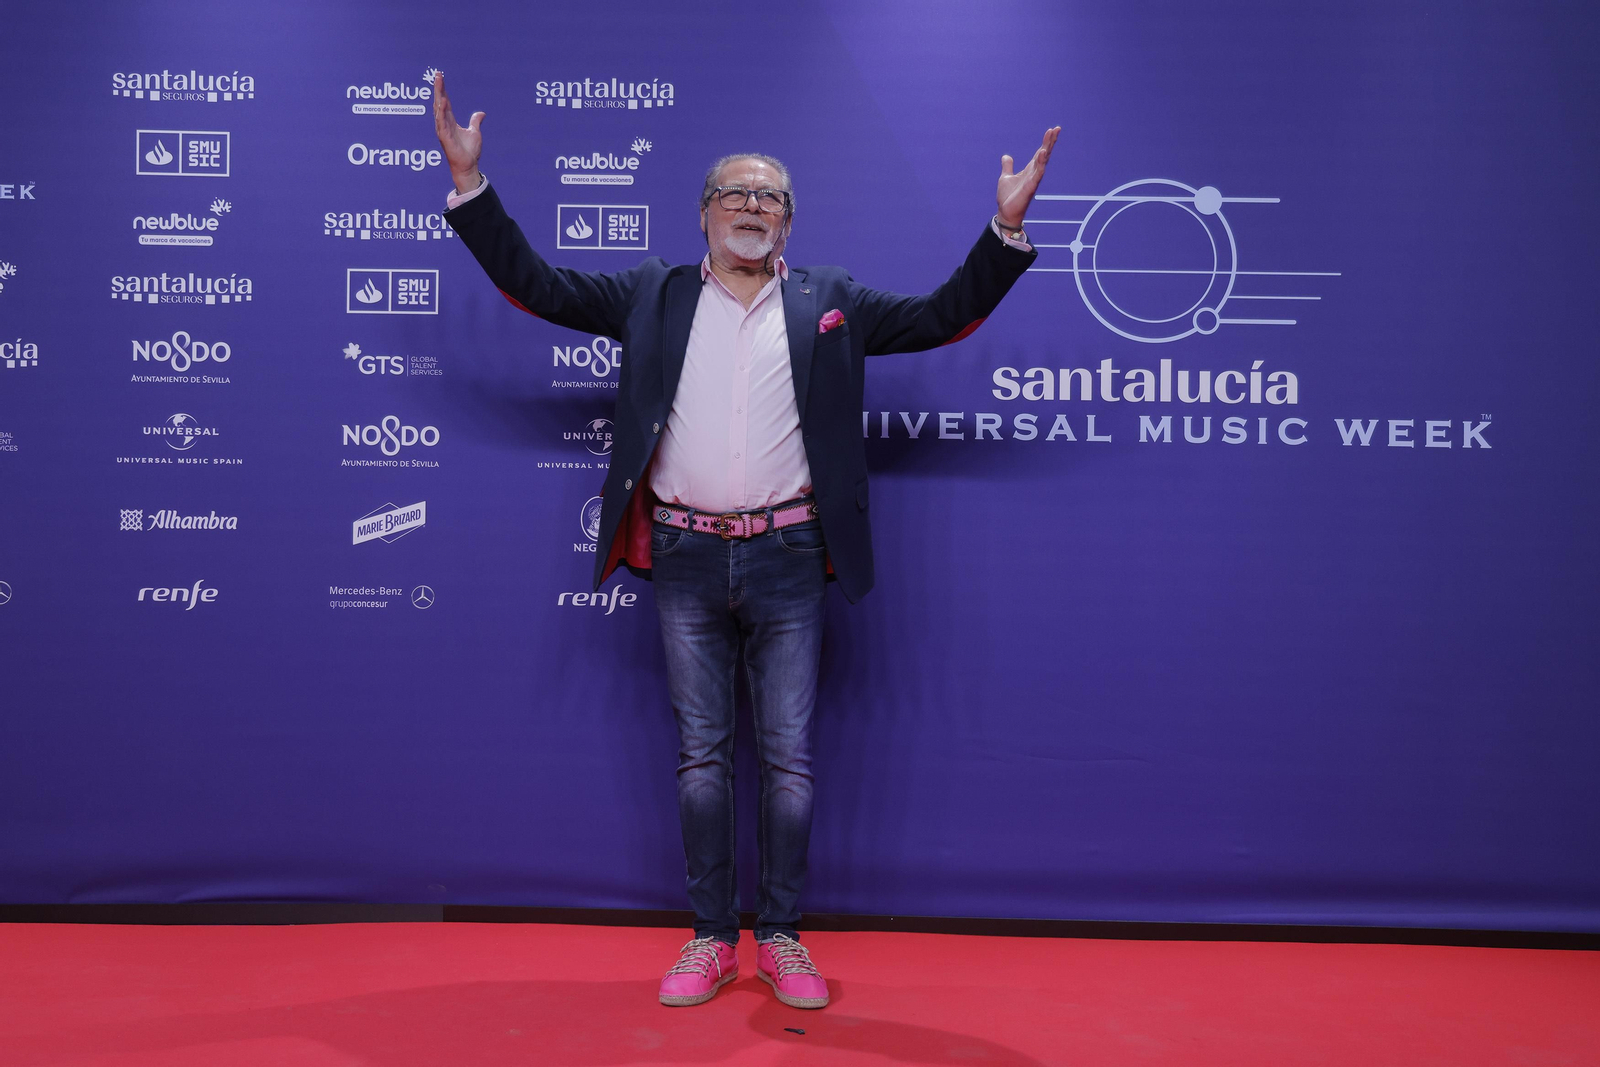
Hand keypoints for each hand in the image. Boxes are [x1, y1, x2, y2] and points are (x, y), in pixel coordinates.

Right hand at [432, 71, 484, 195]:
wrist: (468, 166)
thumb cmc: (469, 151)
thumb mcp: (475, 132)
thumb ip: (475, 122)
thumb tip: (481, 113)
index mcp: (450, 121)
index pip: (445, 102)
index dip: (443, 89)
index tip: (440, 77)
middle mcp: (444, 123)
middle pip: (440, 102)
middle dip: (438, 88)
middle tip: (437, 74)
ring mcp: (443, 129)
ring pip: (439, 109)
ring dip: (438, 95)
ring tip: (438, 82)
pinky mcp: (444, 137)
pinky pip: (442, 122)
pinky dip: (442, 112)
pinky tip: (443, 101)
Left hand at [996, 127, 1059, 229]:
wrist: (1005, 212)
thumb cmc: (1008, 197)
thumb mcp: (1005, 177)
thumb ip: (1008, 167)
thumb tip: (1006, 157)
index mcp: (1029, 169)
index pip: (1040, 153)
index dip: (1046, 142)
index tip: (1052, 130)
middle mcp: (1034, 173)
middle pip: (1044, 154)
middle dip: (1050, 141)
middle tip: (1057, 129)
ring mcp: (1034, 179)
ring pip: (1043, 161)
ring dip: (1047, 147)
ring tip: (1052, 135)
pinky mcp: (1030, 186)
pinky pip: (1038, 173)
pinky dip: (1041, 163)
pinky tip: (1043, 153)